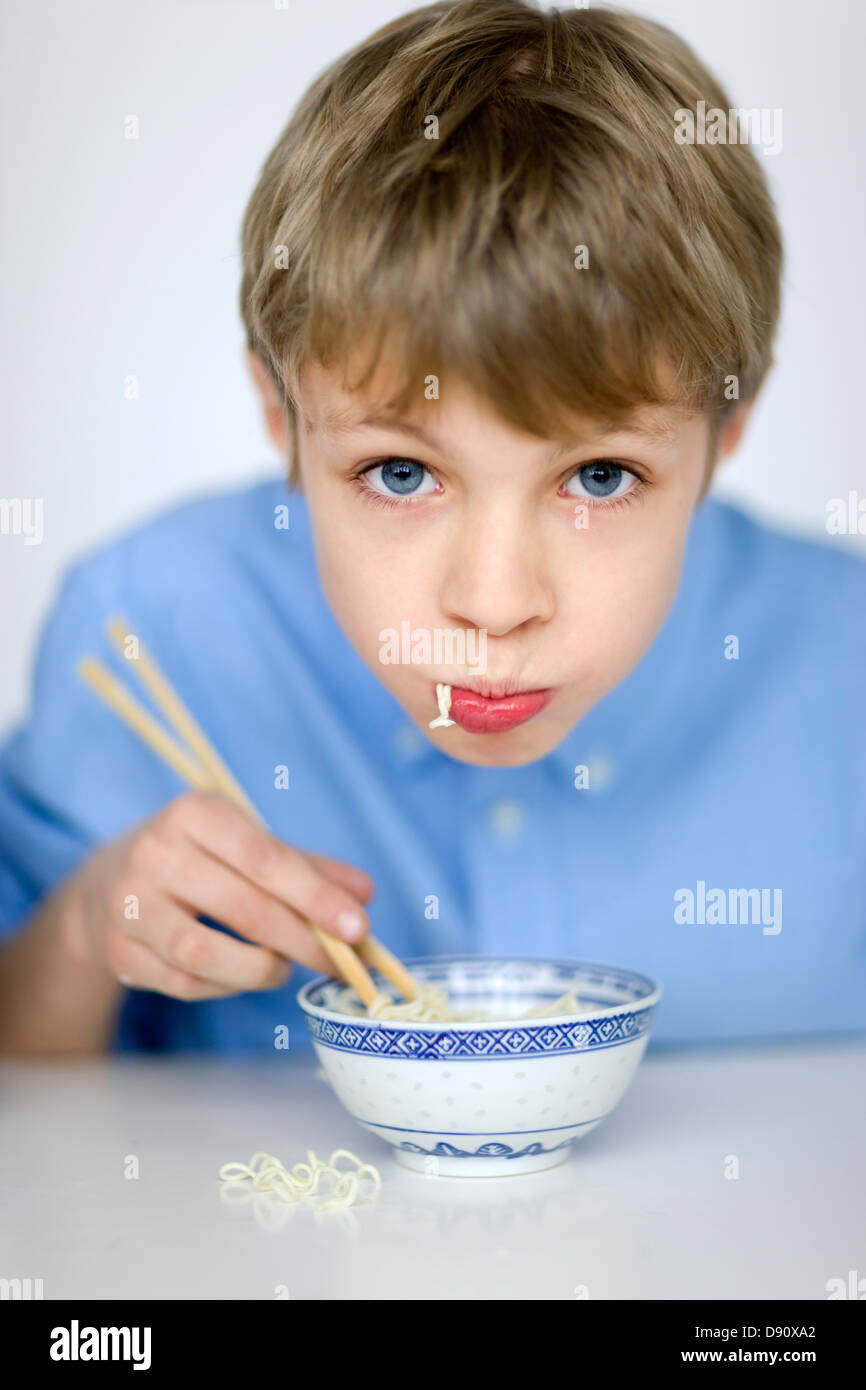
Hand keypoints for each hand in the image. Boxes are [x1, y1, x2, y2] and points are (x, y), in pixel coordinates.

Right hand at [62, 792, 373, 1000]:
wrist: (110, 880)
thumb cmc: (201, 858)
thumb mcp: (249, 845)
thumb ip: (308, 868)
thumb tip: (364, 894)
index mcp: (194, 813)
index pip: (265, 858)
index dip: (316, 896)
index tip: (359, 927)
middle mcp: (154, 852)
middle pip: (243, 908)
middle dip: (303, 941)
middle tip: (341, 962)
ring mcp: (129, 904)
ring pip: (205, 953)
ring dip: (260, 970)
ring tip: (282, 968)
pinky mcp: (118, 950)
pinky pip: (184, 982)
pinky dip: (226, 987)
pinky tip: (243, 975)